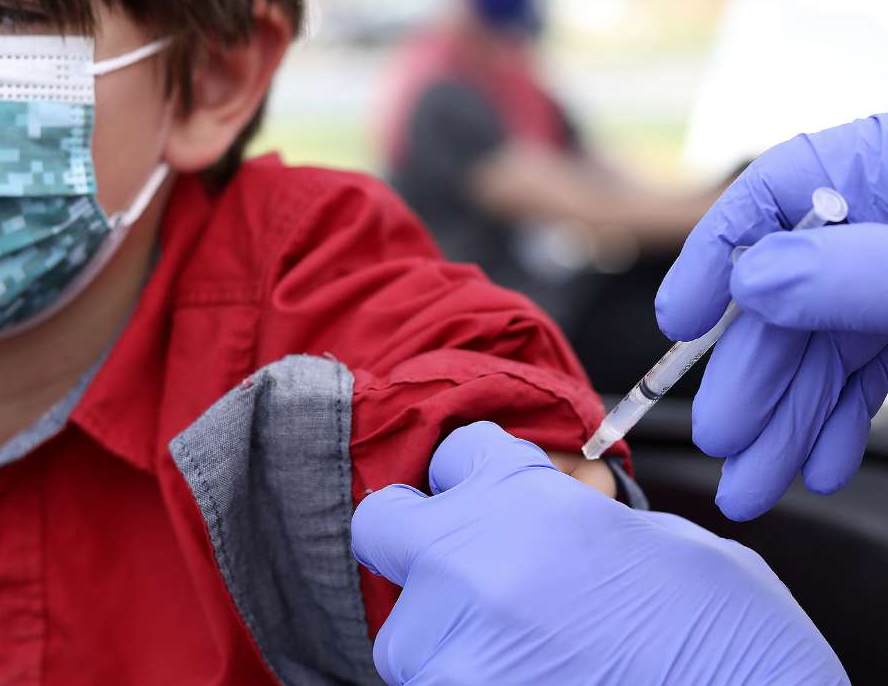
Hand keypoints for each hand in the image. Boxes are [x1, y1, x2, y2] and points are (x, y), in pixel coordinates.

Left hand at [351, 422, 846, 685]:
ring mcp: (452, 644)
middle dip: (417, 544)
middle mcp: (471, 560)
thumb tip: (557, 527)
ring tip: (518, 658)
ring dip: (443, 643)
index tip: (488, 505)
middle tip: (463, 578)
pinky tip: (524, 682)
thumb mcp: (660, 545)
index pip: (453, 454)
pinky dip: (462, 683)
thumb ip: (581, 521)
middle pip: (384, 525)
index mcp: (526, 497)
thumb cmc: (733, 638)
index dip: (474, 479)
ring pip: (401, 634)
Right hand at [656, 115, 887, 520]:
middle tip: (722, 438)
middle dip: (753, 382)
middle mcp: (870, 228)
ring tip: (755, 484)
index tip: (680, 320)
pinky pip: (862, 375)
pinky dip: (838, 422)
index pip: (770, 200)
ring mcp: (887, 284)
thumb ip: (851, 266)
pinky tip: (818, 462)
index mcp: (872, 169)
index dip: (713, 261)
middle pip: (786, 300)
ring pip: (819, 353)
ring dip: (786, 424)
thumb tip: (753, 281)